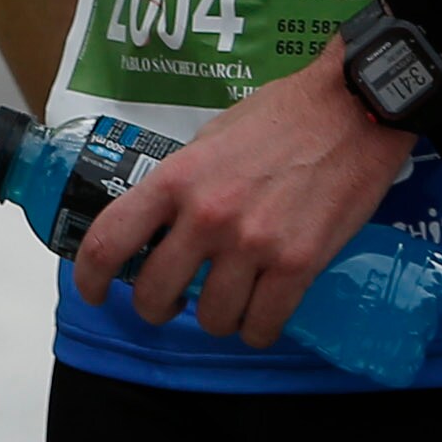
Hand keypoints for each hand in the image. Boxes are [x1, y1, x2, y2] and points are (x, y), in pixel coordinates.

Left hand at [69, 43, 413, 346]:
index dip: (89, 277)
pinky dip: (256, 330)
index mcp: (175, 178)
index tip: (91, 292)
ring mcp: (252, 243)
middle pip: (155, 292)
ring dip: (214, 319)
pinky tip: (259, 317)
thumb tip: (162, 223)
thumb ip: (183, 184)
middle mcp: (206, 215)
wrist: (352, 110)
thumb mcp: (210, 138)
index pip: (110, 240)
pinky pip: (262, 324)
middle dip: (156, 308)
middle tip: (169, 304)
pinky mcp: (299, 264)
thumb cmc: (281, 117)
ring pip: (211, 317)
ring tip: (225, 304)